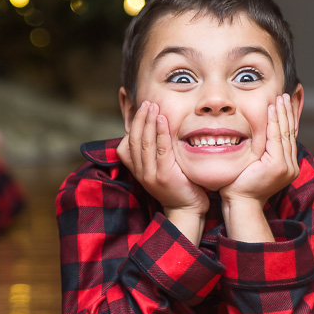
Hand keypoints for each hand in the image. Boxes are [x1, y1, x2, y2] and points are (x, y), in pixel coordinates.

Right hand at [117, 102, 208, 243]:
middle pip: (133, 139)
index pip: (125, 144)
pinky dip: (160, 132)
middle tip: (146, 103)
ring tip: (152, 106)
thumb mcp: (161, 169)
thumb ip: (156, 153)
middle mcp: (140, 172)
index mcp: (136, 170)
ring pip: (144, 142)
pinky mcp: (163, 176)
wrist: (187, 210)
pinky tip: (163, 120)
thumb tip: (156, 133)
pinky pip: (160, 149)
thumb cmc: (179, 186)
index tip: (139, 109)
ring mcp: (150, 175)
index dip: (131, 125)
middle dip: (139, 119)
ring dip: (148, 121)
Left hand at [220, 93, 299, 207]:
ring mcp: (286, 166)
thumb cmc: (239, 186)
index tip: (284, 104)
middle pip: (289, 133)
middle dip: (287, 113)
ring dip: (282, 114)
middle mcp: (290, 166)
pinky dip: (274, 122)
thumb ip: (260, 153)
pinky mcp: (277, 165)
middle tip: (285, 95)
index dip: (287, 119)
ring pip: (284, 133)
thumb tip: (256, 138)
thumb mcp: (253, 166)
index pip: (287, 138)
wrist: (239, 203)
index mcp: (286, 167)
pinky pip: (276, 138)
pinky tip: (273, 109)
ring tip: (280, 98)